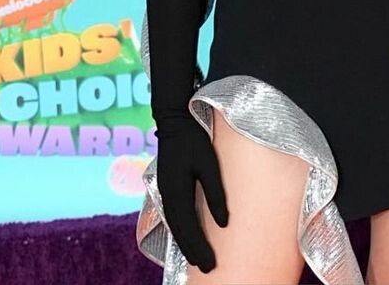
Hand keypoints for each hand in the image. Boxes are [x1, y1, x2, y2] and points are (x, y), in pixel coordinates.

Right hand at [154, 116, 229, 272]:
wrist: (174, 120)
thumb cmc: (194, 140)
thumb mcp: (209, 164)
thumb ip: (215, 193)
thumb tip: (223, 223)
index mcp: (176, 192)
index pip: (188, 228)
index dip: (198, 248)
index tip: (209, 264)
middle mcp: (167, 196)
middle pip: (179, 231)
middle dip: (192, 250)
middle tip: (207, 268)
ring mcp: (164, 191)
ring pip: (174, 225)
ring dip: (185, 242)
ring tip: (197, 258)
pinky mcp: (166, 186)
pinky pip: (173, 215)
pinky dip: (180, 230)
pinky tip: (187, 235)